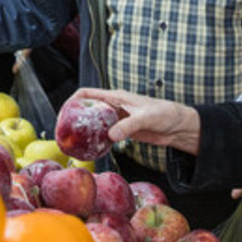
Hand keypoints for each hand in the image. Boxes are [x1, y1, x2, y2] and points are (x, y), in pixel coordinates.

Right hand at [65, 88, 201, 155]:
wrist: (178, 126)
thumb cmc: (165, 114)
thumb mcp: (145, 118)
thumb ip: (128, 125)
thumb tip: (111, 135)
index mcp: (116, 97)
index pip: (88, 93)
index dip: (73, 100)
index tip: (64, 112)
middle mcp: (114, 106)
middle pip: (88, 109)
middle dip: (75, 117)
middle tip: (65, 131)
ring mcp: (117, 119)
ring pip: (95, 123)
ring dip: (86, 131)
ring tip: (75, 142)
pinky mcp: (123, 130)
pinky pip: (105, 134)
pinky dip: (97, 140)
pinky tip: (94, 148)